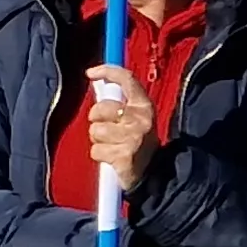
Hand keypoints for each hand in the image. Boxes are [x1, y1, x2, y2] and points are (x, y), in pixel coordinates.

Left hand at [83, 64, 153, 186]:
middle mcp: (140, 119)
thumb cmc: (139, 143)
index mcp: (144, 106)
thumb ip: (119, 103)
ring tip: (112, 146)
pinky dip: (100, 156)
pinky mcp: (124, 156)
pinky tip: (112, 159)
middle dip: (96, 120)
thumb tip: (97, 84)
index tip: (90, 73)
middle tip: (108, 131)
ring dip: (98, 141)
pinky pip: (96, 151)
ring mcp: (133, 137)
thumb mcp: (136, 119)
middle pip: (99, 109)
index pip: (127, 80)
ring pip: (95, 131)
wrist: (155, 174)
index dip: (107, 71)